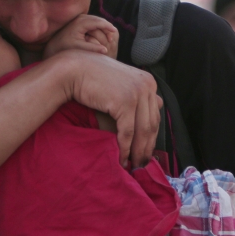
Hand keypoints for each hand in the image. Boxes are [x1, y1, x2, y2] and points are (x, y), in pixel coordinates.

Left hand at [44, 14, 118, 58]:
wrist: (54, 44)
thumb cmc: (66, 47)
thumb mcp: (79, 49)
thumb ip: (92, 49)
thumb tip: (105, 50)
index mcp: (80, 23)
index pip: (98, 22)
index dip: (107, 26)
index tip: (114, 32)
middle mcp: (80, 17)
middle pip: (98, 19)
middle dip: (107, 26)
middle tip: (113, 36)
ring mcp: (79, 17)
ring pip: (96, 19)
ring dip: (103, 26)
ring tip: (109, 35)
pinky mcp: (79, 19)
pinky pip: (92, 21)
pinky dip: (99, 26)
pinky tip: (102, 33)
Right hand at [59, 51, 160, 167]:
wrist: (74, 69)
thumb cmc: (94, 78)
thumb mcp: (121, 85)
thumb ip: (138, 96)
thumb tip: (160, 105)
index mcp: (149, 82)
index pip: (155, 115)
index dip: (151, 137)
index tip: (145, 151)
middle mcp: (147, 86)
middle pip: (152, 124)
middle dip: (147, 147)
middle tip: (141, 163)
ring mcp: (137, 93)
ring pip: (142, 130)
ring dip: (138, 151)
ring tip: (133, 165)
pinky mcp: (125, 102)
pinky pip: (128, 132)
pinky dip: (125, 148)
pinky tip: (122, 158)